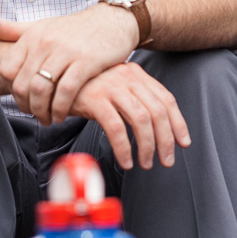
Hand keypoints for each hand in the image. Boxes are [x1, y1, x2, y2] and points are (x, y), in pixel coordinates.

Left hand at [0, 4, 143, 125]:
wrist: (111, 21)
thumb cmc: (74, 29)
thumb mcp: (41, 26)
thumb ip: (12, 29)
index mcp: (32, 35)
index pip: (7, 69)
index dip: (11, 91)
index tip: (22, 101)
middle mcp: (45, 42)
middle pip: (22, 84)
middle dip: (26, 106)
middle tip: (35, 116)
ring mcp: (66, 52)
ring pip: (42, 89)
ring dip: (42, 112)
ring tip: (48, 119)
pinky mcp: (86, 62)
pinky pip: (66, 91)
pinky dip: (60, 109)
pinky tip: (62, 115)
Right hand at [67, 62, 188, 170]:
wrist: (53, 79)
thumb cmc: (86, 88)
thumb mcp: (115, 88)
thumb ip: (135, 99)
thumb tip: (158, 127)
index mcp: (136, 74)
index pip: (166, 99)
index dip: (178, 123)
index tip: (183, 143)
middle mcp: (127, 77)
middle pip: (157, 111)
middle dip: (166, 140)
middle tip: (166, 160)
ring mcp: (111, 86)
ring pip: (141, 120)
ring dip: (147, 146)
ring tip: (146, 163)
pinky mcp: (94, 98)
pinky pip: (116, 128)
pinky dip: (124, 148)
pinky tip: (125, 161)